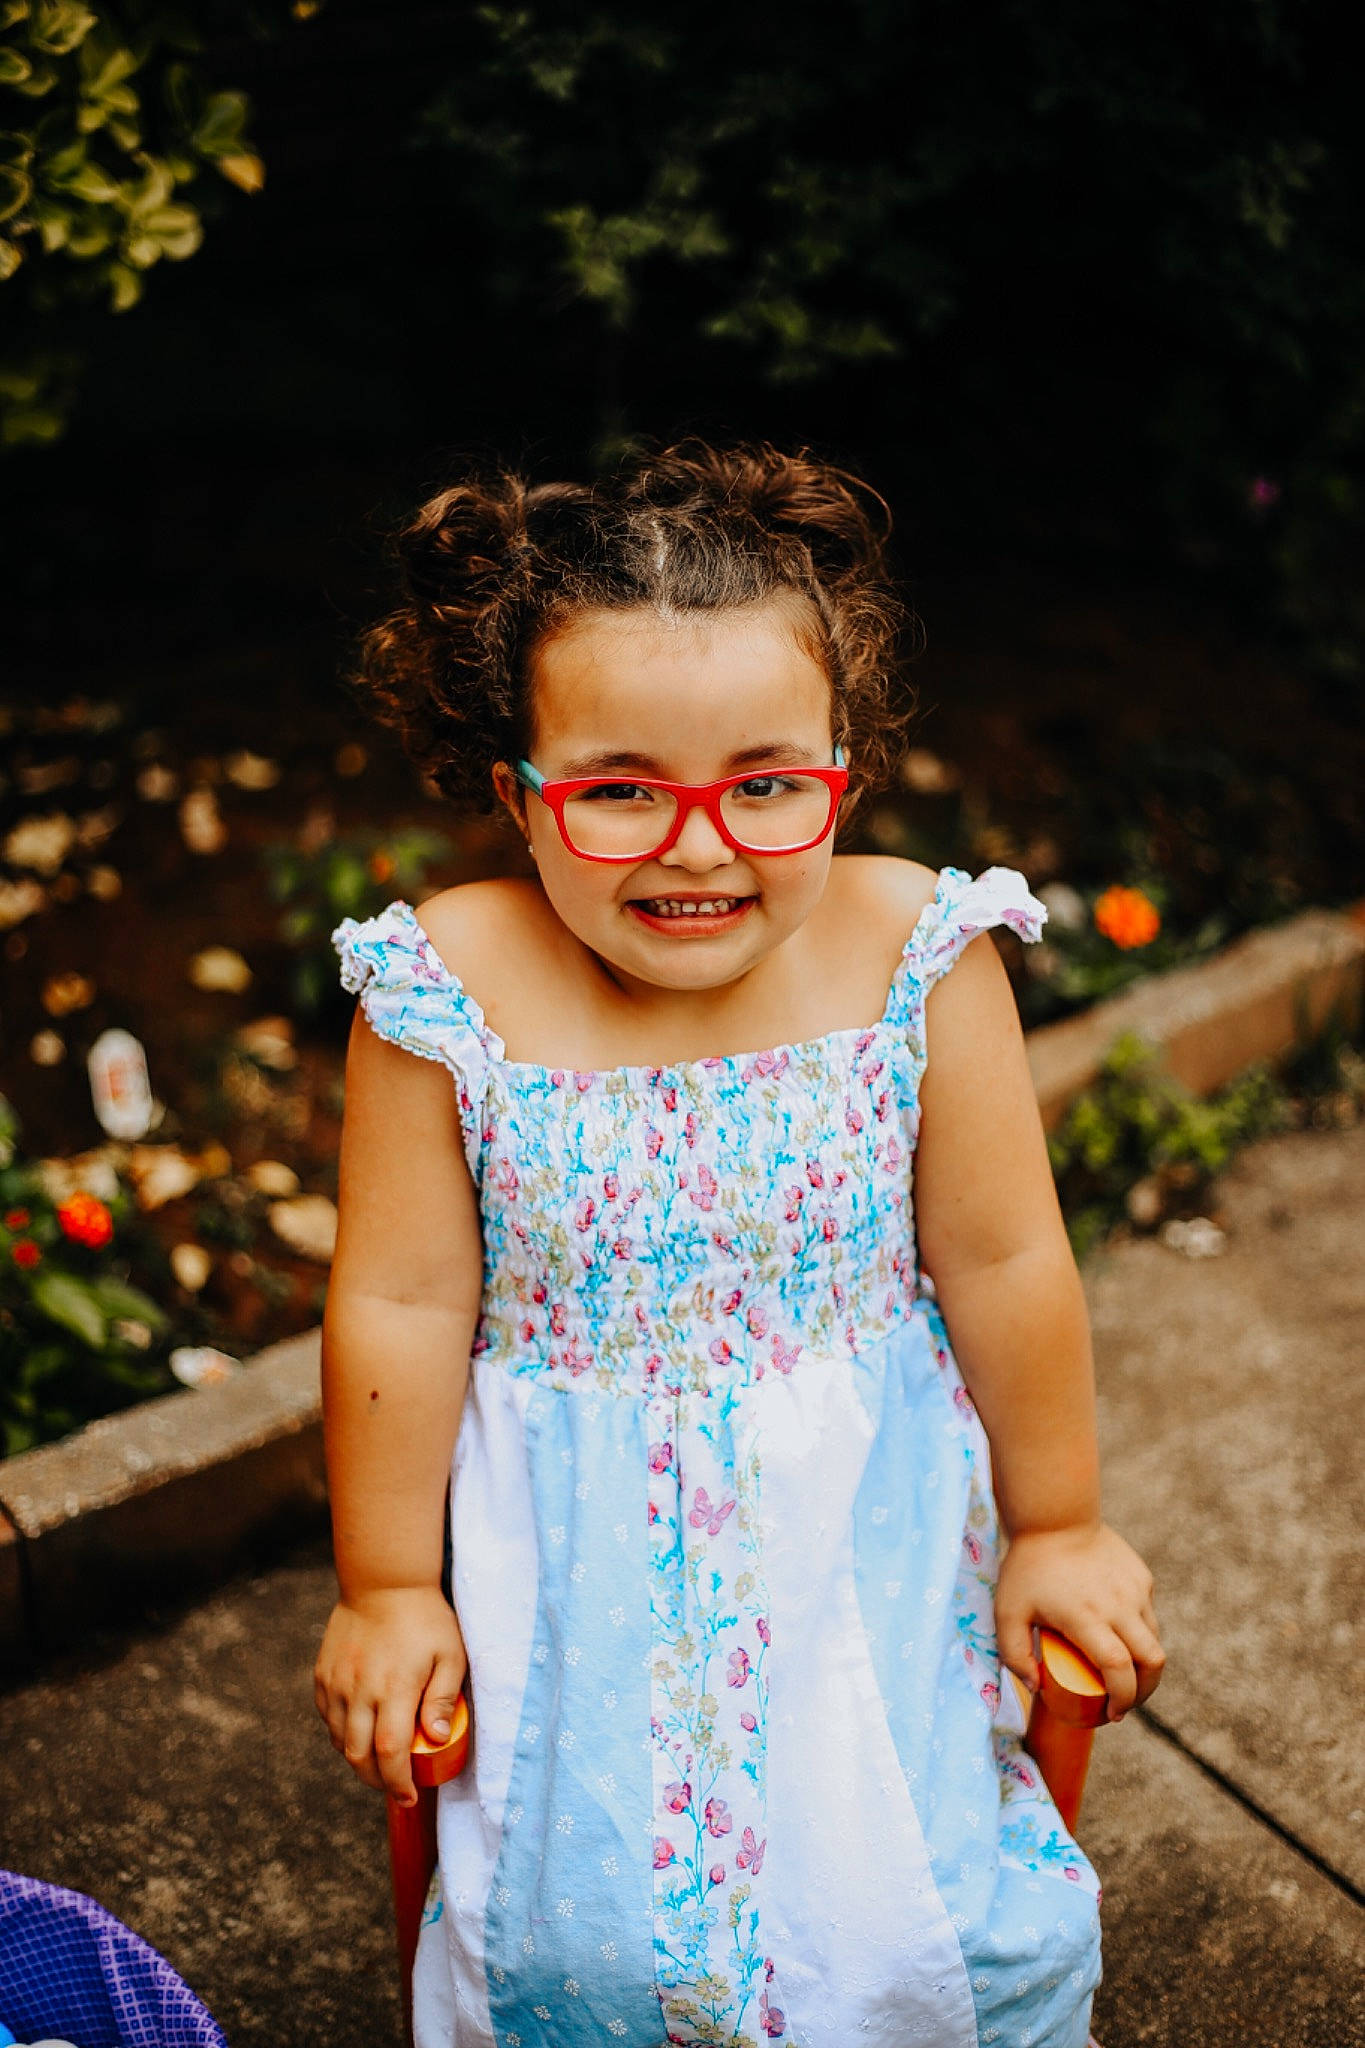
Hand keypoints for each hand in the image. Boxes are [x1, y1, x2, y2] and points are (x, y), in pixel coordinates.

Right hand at [314, 1585, 466, 1804]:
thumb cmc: (425, 1618)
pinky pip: (328, 1719)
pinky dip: (342, 1735)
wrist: (383, 1581)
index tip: (410, 1797)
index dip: (397, 1783)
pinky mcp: (322, 1675)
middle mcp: (359, 1689)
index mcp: (394, 1687)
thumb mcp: (450, 1653)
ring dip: (358, 1760)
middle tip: (396, 1787)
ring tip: (380, 1763)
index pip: (389, 1752)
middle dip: (377, 1781)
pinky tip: (361, 1732)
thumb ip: (442, 1698)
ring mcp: (336, 1682)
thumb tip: (435, 1739)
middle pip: (358, 1756)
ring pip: (340, 1741)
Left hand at [996, 1522, 1163, 1720]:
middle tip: (1126, 1702)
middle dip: (1146, 1692)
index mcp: (1086, 1617)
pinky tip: (1118, 1632)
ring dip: (1144, 1664)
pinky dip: (1140, 1632)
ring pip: (1154, 1640)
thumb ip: (1014, 1654)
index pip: (1118, 1670)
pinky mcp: (1141, 1576)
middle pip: (1152, 1662)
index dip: (1122, 1699)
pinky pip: (1147, 1614)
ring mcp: (1134, 1590)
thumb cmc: (1027, 1567)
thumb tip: (1037, 1688)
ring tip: (1123, 1674)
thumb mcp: (1007, 1611)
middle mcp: (1117, 1606)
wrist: (1054, 1515)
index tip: (1112, 1715)